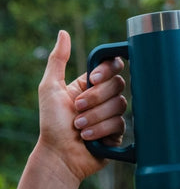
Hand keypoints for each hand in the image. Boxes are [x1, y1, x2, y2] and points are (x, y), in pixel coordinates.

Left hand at [15, 30, 126, 188]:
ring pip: (120, 105)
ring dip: (95, 117)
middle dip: (95, 99)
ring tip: (79, 128)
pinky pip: (120, 123)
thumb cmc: (51, 123)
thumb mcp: (50, 88)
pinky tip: (89, 138)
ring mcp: (113, 114)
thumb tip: (63, 33)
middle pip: (118, 85)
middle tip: (77, 109)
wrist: (59, 155)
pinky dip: (101, 130)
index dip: (106, 71)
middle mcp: (104, 97)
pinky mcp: (118, 132)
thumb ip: (58, 60)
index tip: (92, 80)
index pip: (112, 66)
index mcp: (91, 84)